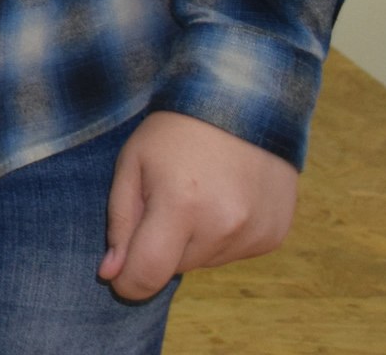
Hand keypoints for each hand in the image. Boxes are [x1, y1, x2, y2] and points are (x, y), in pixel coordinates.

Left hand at [100, 110, 298, 301]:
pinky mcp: (275, 236)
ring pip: (204, 263)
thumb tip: (111, 274)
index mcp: (180, 205)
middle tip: (166, 200)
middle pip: (175, 268)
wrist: (243, 103)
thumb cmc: (175, 132)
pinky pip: (234, 254)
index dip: (127, 282)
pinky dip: (222, 237)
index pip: (148, 274)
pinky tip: (224, 199)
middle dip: (161, 245)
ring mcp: (255, 233)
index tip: (118, 272)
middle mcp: (223, 226)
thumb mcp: (132, 165)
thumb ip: (120, 223)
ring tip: (198, 195)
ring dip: (193, 241)